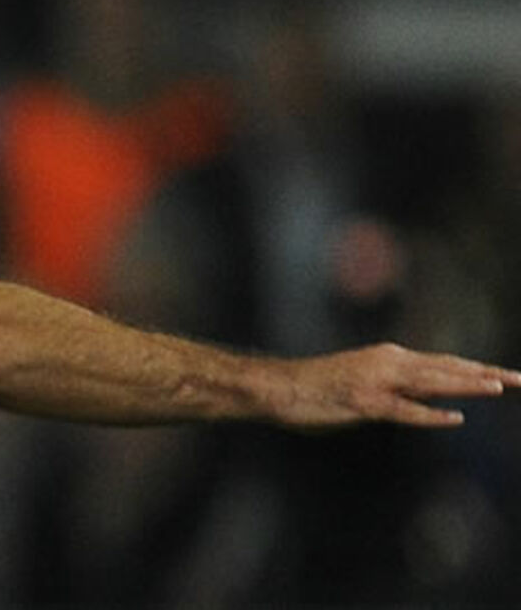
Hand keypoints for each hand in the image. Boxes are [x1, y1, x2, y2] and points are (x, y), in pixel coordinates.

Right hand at [265, 343, 520, 427]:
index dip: (478, 369)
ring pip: (430, 382)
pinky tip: (455, 418)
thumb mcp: (366, 383)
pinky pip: (402, 410)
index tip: (509, 375)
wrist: (278, 387)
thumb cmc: (317, 389)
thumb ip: (399, 388)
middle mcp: (387, 363)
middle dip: (486, 374)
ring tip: (500, 387)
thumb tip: (432, 399)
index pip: (444, 363)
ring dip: (466, 385)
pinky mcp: (362, 402)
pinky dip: (430, 414)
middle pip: (446, 368)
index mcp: (389, 358)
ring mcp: (375, 382)